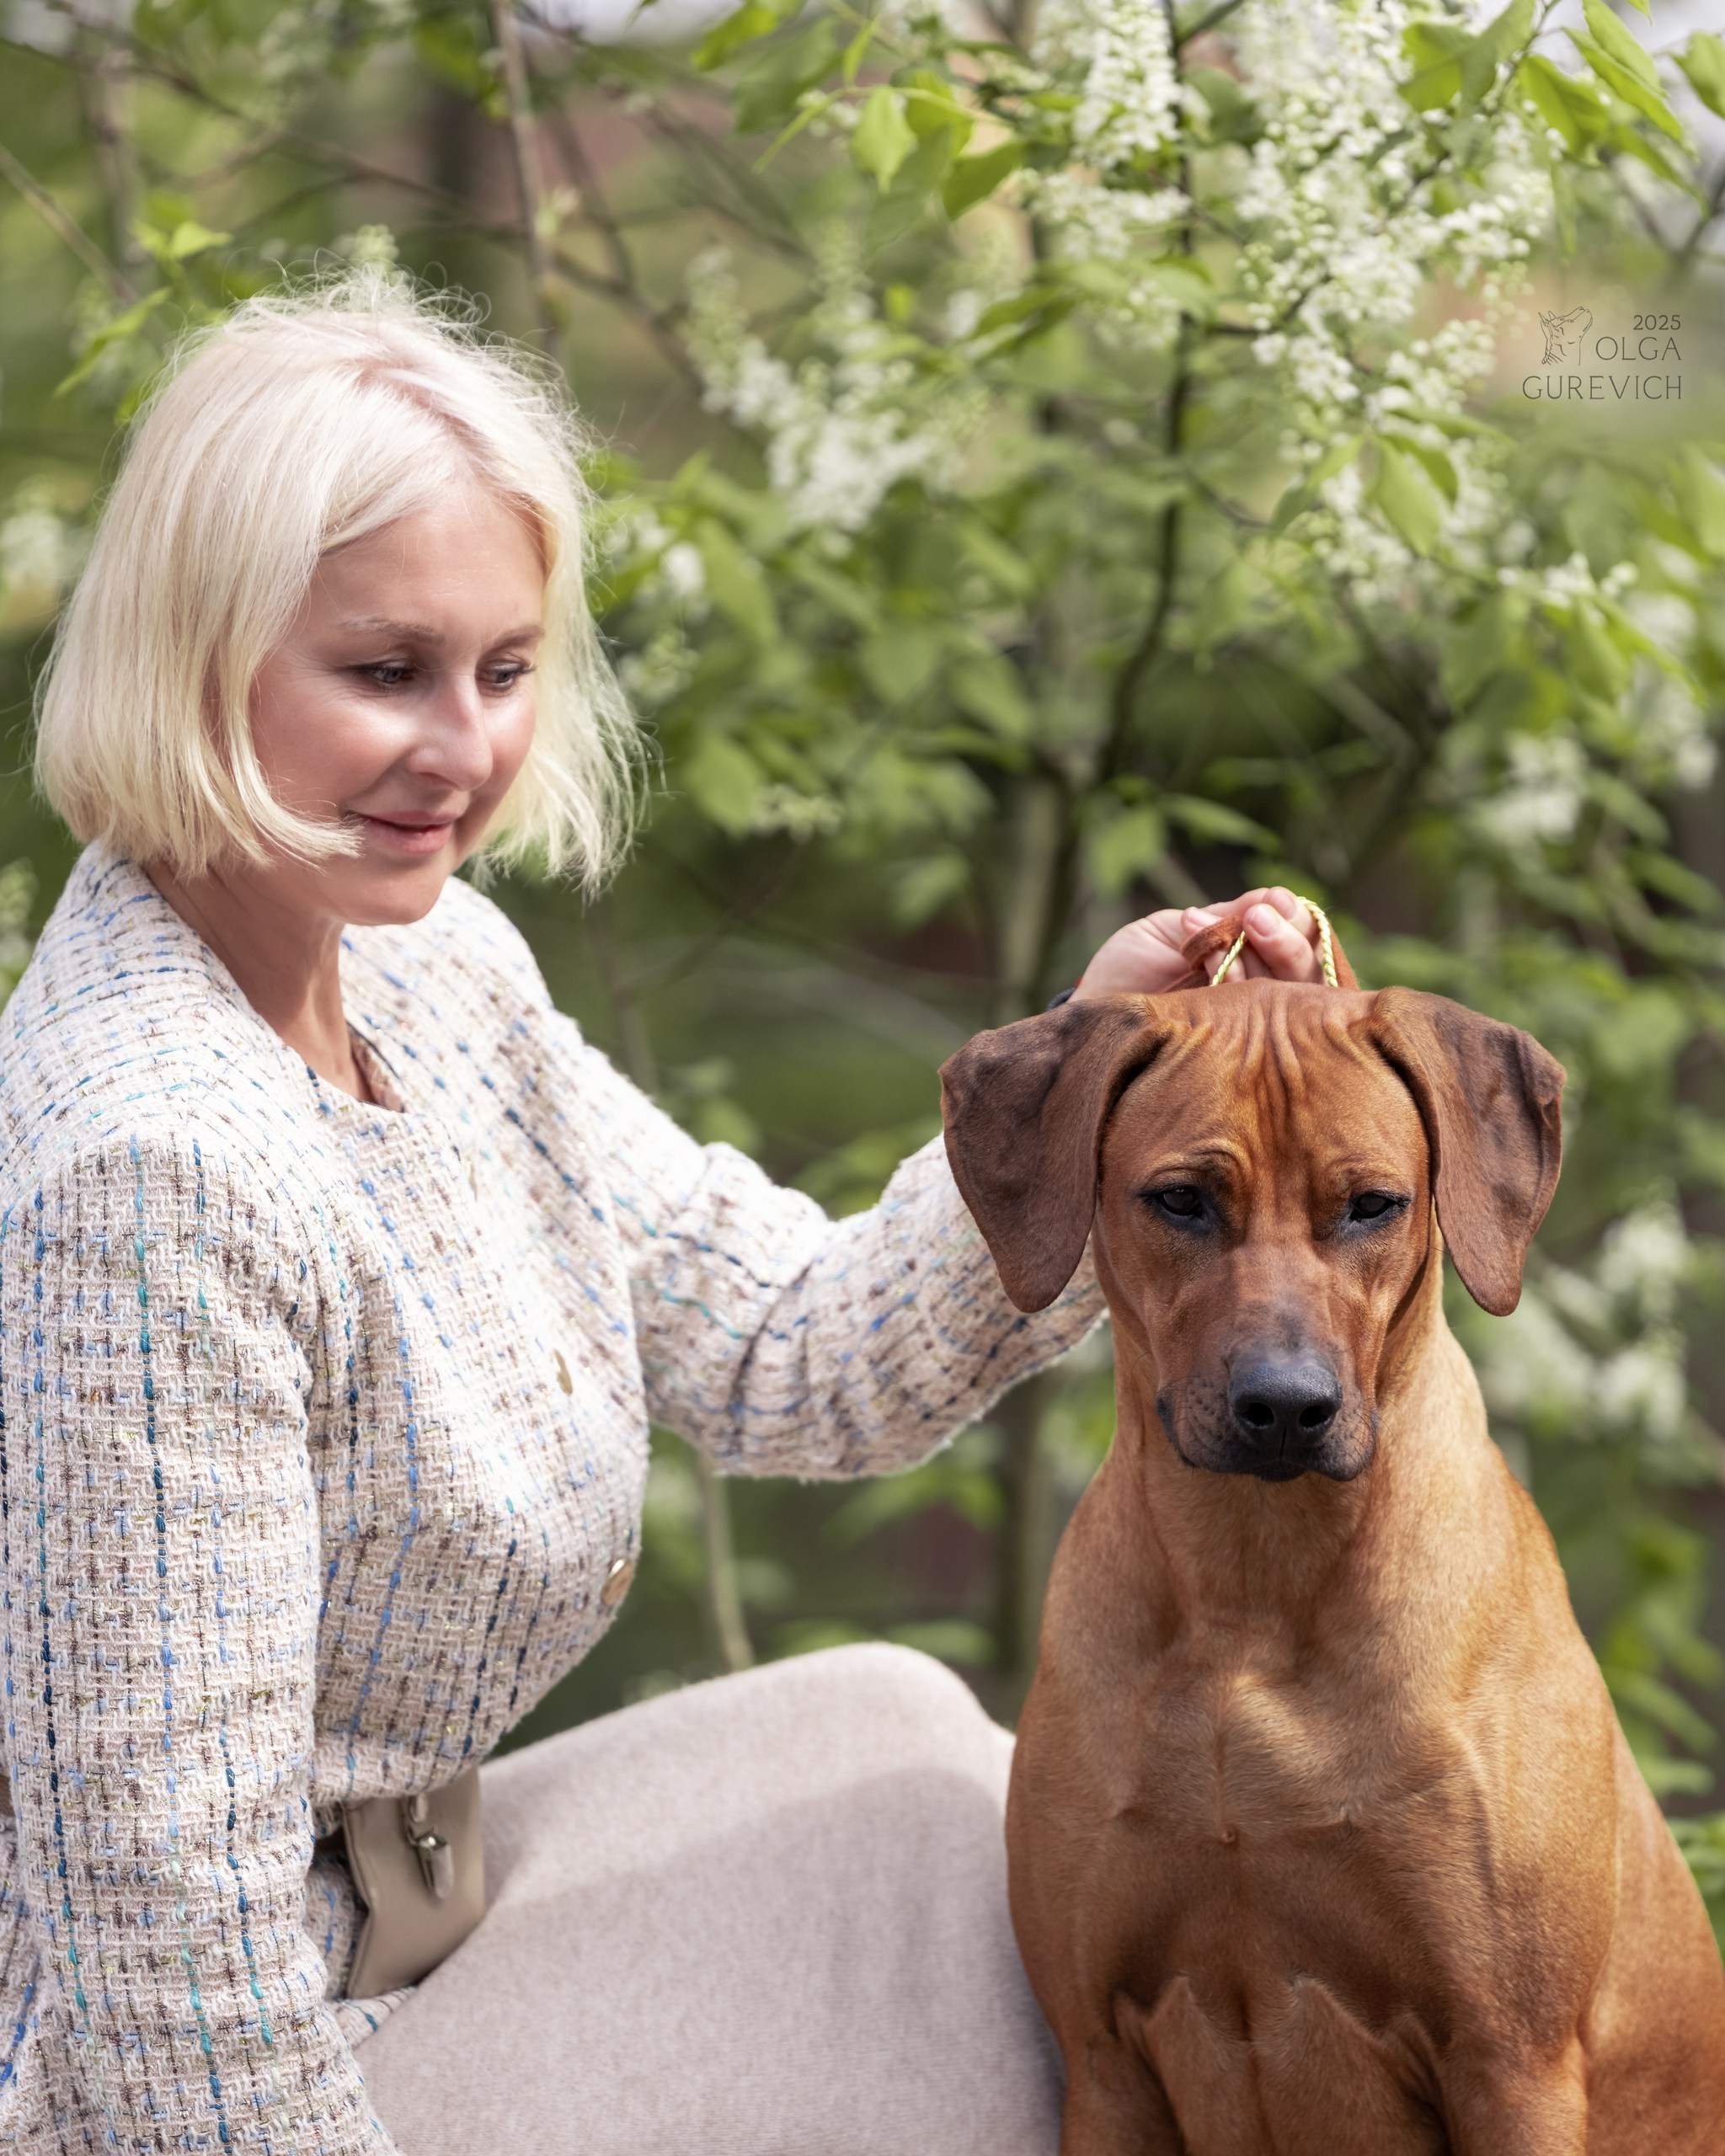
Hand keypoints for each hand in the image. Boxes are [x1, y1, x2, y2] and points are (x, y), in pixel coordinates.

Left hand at [1070, 888, 1325, 1001]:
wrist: (1093, 1013)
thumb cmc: (1130, 969)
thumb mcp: (1174, 930)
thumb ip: (1224, 917)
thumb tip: (1275, 898)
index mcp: (1253, 957)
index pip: (1301, 937)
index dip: (1295, 919)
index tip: (1272, 903)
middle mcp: (1265, 993)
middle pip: (1310, 967)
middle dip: (1286, 938)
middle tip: (1255, 919)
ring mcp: (1254, 1025)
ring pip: (1294, 993)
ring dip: (1257, 959)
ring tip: (1209, 944)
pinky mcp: (1237, 1055)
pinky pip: (1263, 1022)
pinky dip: (1238, 985)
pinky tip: (1208, 968)